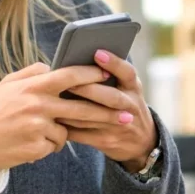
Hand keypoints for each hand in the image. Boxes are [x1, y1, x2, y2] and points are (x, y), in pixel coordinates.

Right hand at [0, 62, 122, 171]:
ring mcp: (37, 127)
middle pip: (82, 107)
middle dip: (108, 111)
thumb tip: (55, 66)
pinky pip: (55, 145)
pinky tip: (32, 142)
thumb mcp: (8, 84)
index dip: (92, 73)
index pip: (70, 75)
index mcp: (33, 85)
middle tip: (128, 115)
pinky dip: (49, 145)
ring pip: (69, 129)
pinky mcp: (36, 147)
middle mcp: (37, 104)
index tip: (107, 73)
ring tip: (65, 131)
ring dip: (69, 131)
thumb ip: (33, 73)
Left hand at [57, 49, 157, 172]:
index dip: (114, 63)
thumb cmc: (126, 105)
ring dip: (71, 108)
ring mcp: (119, 125)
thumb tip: (80, 59)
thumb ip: (112, 75)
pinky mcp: (106, 141)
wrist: (141, 140)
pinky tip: (53, 117)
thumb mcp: (127, 88)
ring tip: (53, 99)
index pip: (127, 73)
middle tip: (67, 81)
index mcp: (133, 87)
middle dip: (88, 89)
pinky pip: (82, 134)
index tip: (97, 53)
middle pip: (111, 97)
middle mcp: (130, 105)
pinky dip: (66, 126)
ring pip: (92, 117)